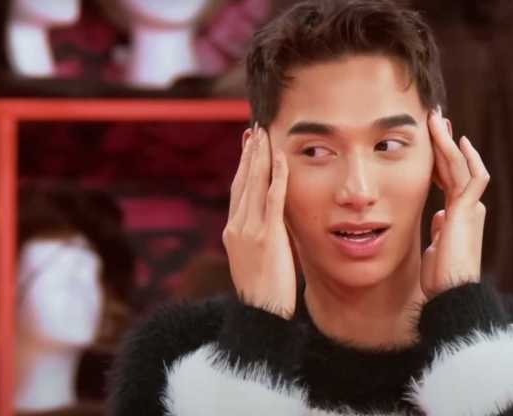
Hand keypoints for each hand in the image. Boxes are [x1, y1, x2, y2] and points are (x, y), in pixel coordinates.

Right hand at [222, 124, 296, 318]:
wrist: (259, 313)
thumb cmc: (264, 291)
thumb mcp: (255, 259)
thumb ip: (260, 236)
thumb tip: (271, 222)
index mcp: (233, 231)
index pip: (237, 190)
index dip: (242, 166)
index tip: (247, 145)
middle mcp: (237, 226)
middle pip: (241, 181)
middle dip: (248, 154)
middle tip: (254, 130)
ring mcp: (249, 231)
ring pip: (253, 185)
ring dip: (260, 157)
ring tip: (264, 136)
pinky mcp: (266, 237)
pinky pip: (272, 200)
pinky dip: (276, 177)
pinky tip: (280, 159)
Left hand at [420, 108, 489, 299]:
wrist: (451, 293)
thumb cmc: (441, 279)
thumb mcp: (435, 248)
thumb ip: (438, 231)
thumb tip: (438, 217)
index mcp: (459, 216)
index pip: (450, 181)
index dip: (441, 161)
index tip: (431, 145)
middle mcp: (469, 208)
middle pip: (456, 167)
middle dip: (445, 143)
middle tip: (436, 119)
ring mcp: (470, 208)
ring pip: (462, 166)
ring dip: (448, 142)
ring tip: (438, 120)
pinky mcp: (468, 210)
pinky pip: (470, 176)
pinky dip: (464, 157)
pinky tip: (456, 140)